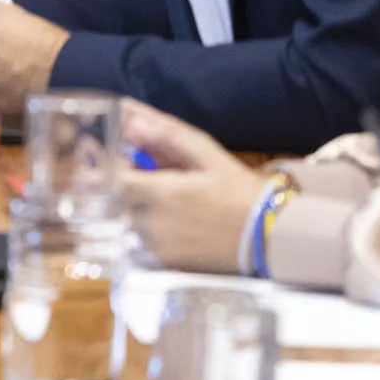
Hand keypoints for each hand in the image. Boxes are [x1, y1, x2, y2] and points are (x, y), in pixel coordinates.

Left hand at [121, 101, 270, 273]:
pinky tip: (173, 221)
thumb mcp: (208, 155)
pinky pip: (139, 242)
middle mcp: (151, 223)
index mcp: (160, 192)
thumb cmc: (240, 191)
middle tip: (147, 176)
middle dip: (121, 185)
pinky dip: (146, 228)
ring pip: (124, 221)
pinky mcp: (163, 263)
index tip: (121, 158)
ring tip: (166, 199)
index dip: (109, 166)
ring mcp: (155, 246)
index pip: (108, 177)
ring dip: (133, 207)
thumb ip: (165, 134)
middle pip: (113, 200)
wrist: (271, 237)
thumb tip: (129, 115)